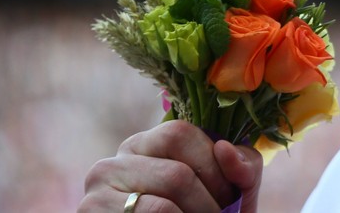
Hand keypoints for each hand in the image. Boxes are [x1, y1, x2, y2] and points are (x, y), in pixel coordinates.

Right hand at [79, 120, 262, 211]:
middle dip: (210, 205)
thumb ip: (242, 167)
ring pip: (163, 206)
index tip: (231, 196)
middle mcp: (115, 161)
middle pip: (176, 175)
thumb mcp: (227, 188)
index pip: (182, 133)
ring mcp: (97, 192)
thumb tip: (225, 150)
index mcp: (146, 143)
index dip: (215, 166)